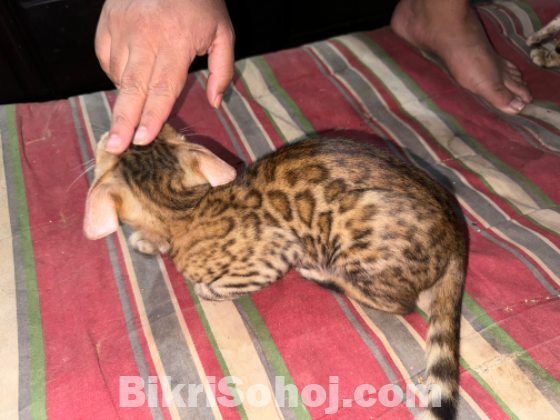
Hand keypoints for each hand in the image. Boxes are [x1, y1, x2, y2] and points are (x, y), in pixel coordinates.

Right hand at [95, 0, 234, 152]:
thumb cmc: (200, 0)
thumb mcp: (223, 31)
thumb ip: (223, 69)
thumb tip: (215, 103)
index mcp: (174, 43)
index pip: (162, 89)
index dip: (152, 117)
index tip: (142, 140)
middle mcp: (144, 38)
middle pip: (132, 88)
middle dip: (123, 122)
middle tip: (113, 147)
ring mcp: (121, 28)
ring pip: (118, 76)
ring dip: (124, 100)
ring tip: (125, 121)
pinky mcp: (107, 22)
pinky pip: (106, 59)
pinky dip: (115, 75)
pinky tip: (128, 81)